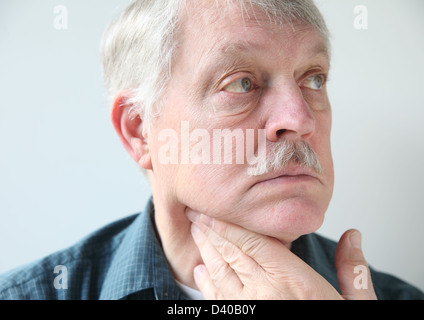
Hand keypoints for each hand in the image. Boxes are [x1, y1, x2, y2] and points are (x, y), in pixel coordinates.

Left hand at [187, 211, 376, 299]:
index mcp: (293, 281)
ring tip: (197, 234)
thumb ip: (352, 269)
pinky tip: (201, 271)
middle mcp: (266, 293)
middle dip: (211, 232)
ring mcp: (249, 311)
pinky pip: (216, 301)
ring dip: (206, 252)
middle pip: (231, 254)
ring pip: (220, 274)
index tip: (213, 211)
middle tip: (196, 215)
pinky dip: (206, 284)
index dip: (228, 225)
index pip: (252, 243)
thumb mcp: (356, 305)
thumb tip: (352, 235)